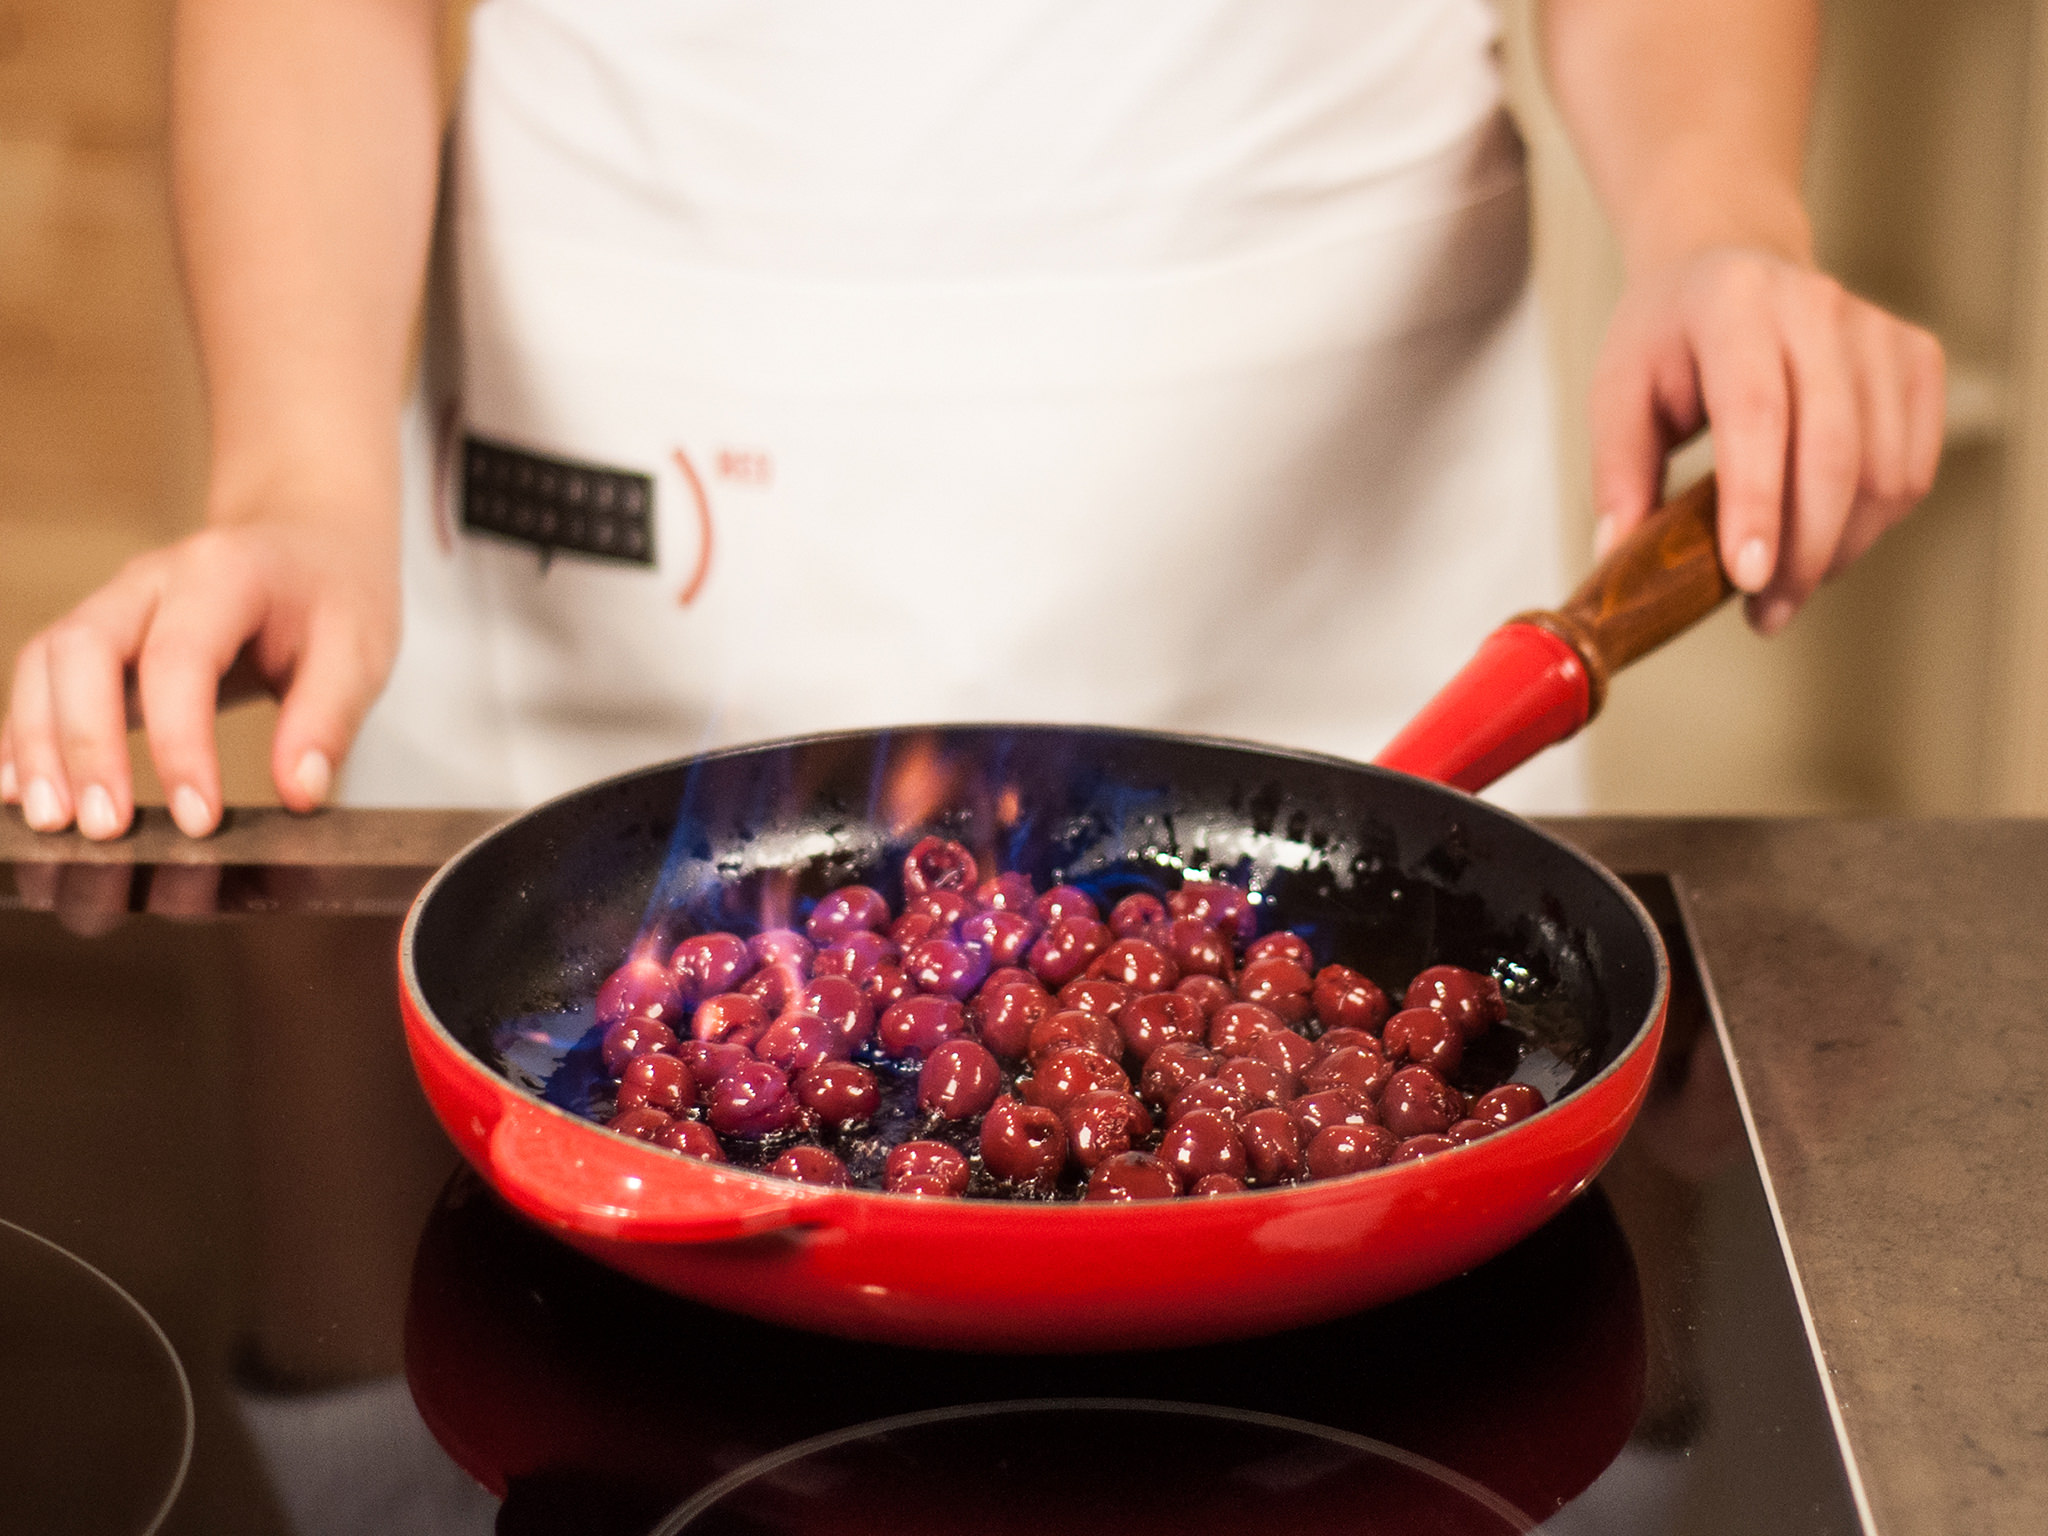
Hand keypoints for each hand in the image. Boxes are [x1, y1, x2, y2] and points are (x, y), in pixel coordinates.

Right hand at [2, 505, 397, 838]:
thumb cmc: (335, 595)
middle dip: (84, 743)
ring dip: (38, 743)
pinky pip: (42, 675)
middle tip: (104, 829)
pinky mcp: (100, 634)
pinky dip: (23, 731)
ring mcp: (116, 602)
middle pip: (84, 650)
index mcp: (224, 574)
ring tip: (50, 821)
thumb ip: (330, 719)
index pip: (181, 660)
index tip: (199, 820)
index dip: (180, 745)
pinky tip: (13, 790)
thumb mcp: (361, 650)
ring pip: (47, 660)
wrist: (309, 538)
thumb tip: (300, 793)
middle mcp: (153, 579)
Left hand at [1589, 245, 1944, 634]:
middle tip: (1764, 613)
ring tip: (1787, 589)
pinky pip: (1913, 465)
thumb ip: (1617, 472)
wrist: (1729, 268)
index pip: (1755, 413)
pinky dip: (1876, 523)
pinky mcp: (1916, 357)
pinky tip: (1827, 543)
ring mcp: (1877, 330)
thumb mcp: (1617, 390)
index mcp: (1732, 305)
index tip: (1746, 578)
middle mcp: (1816, 308)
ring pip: (1884, 469)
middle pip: (1834, 452)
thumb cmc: (1667, 340)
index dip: (1755, 502)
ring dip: (1840, 548)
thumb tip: (1618, 556)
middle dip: (1803, 552)